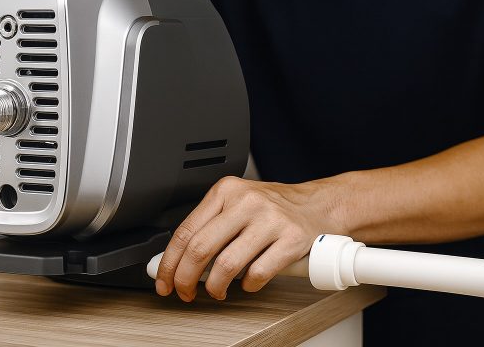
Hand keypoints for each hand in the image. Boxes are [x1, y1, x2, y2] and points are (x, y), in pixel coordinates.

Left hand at [154, 176, 343, 300]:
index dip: (169, 262)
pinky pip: (258, 272)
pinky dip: (248, 285)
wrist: (320, 205)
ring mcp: (270, 219)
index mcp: (226, 191)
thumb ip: (210, 225)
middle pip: (200, 248)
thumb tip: (176, 260)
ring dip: (216, 286)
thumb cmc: (274, 208)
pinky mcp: (292, 239)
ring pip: (227, 264)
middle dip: (185, 278)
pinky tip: (248, 282)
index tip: (164, 280)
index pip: (185, 230)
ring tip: (218, 290)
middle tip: (184, 292)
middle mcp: (246, 202)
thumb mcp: (237, 203)